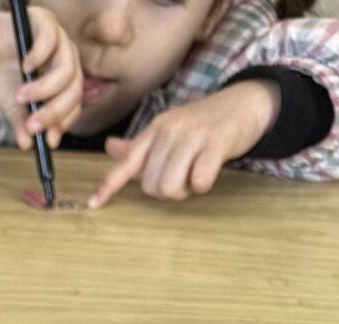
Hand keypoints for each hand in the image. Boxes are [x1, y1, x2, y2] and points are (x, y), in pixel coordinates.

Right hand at [0, 3, 82, 152]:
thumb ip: (21, 124)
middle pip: (74, 89)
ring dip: (44, 89)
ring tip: (20, 97)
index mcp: (65, 84)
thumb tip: (27, 145)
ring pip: (67, 69)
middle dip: (53, 111)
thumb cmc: (4, 79)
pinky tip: (25, 67)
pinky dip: (39, 56)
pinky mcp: (46, 23)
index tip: (47, 141)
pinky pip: (51, 40)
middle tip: (32, 125)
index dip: (62, 123)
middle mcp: (68, 62)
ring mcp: (60, 42)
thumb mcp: (12, 107)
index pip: (74, 105)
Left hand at [88, 81, 277, 206]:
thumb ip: (141, 145)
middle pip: (150, 185)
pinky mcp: (215, 142)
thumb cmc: (204, 123)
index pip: (127, 162)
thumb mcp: (170, 129)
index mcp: (155, 130)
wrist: (245, 102)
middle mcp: (169, 131)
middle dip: (166, 191)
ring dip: (184, 190)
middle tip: (183, 176)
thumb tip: (110, 147)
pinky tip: (210, 169)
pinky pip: (199, 181)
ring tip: (194, 173)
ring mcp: (192, 135)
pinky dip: (204, 184)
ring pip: (170, 185)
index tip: (93, 205)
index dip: (109, 185)